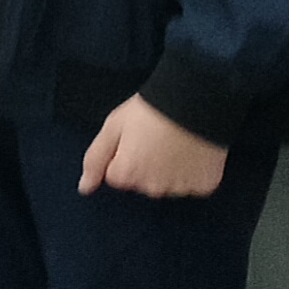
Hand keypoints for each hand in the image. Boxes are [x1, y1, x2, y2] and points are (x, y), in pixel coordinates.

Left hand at [78, 94, 228, 196]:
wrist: (195, 99)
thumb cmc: (151, 109)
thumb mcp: (114, 127)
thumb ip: (95, 160)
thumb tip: (84, 188)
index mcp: (126, 175)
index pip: (117, 175)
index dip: (125, 154)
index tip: (135, 137)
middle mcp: (151, 188)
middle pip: (143, 183)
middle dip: (146, 165)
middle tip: (157, 138)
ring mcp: (179, 189)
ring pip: (168, 184)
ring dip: (170, 169)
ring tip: (176, 142)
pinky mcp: (203, 186)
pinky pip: (193, 184)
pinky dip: (193, 171)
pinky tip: (194, 151)